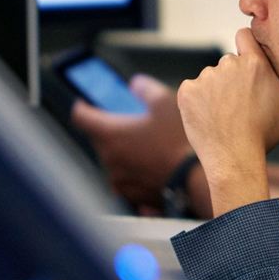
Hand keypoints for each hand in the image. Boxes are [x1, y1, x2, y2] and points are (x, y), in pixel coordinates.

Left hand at [70, 76, 190, 210]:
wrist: (197, 181)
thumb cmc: (180, 142)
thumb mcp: (165, 103)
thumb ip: (146, 89)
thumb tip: (136, 84)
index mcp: (111, 134)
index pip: (80, 117)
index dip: (82, 107)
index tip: (86, 104)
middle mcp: (108, 159)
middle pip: (98, 139)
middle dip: (109, 129)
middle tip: (130, 123)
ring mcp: (119, 180)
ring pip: (112, 159)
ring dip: (122, 151)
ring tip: (147, 146)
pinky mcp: (131, 195)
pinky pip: (125, 178)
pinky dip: (133, 170)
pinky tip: (152, 166)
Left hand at [177, 30, 278, 215]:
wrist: (235, 159)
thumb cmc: (268, 134)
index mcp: (255, 63)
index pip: (244, 35)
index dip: (246, 46)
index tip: (249, 60)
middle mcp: (228, 65)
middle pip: (228, 62)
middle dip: (233, 78)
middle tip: (242, 103)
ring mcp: (205, 78)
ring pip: (210, 78)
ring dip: (215, 92)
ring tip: (226, 115)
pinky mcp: (187, 92)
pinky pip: (192, 91)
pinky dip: (198, 103)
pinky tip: (210, 119)